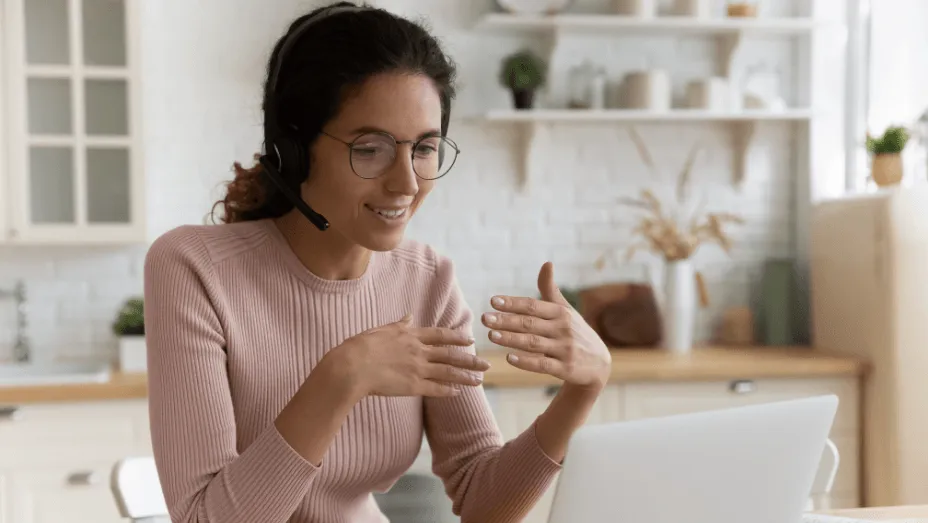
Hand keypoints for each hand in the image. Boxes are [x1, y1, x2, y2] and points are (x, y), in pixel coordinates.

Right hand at [328, 314, 490, 398]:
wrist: (351, 366)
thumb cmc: (361, 346)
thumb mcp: (381, 330)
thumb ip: (399, 324)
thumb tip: (410, 315)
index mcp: (411, 335)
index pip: (440, 335)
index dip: (457, 337)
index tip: (471, 340)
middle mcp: (419, 351)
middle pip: (451, 355)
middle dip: (470, 360)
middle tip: (487, 364)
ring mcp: (418, 369)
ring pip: (448, 373)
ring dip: (465, 377)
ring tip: (480, 380)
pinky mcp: (413, 386)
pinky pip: (435, 389)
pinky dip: (448, 391)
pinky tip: (458, 393)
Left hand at [481, 262, 610, 389]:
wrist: (599, 364)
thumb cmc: (575, 332)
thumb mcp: (566, 310)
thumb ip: (551, 289)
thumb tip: (547, 263)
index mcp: (561, 313)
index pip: (533, 306)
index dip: (513, 303)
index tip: (493, 301)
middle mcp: (563, 329)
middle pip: (530, 323)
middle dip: (506, 320)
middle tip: (485, 318)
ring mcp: (565, 349)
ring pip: (533, 343)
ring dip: (511, 339)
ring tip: (491, 335)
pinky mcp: (566, 368)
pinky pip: (543, 364)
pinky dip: (526, 362)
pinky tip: (509, 358)